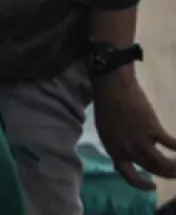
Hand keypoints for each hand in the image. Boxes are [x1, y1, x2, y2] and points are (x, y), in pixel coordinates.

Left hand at [93, 69, 175, 188]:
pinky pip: (171, 145)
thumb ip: (116, 150)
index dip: (142, 185)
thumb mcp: (105, 133)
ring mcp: (142, 141)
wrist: (112, 88)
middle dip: (165, 174)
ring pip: (163, 163)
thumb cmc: (107, 107)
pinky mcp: (153, 130)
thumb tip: (119, 165)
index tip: (153, 186)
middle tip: (174, 172)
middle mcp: (129, 150)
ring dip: (174, 167)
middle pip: (151, 169)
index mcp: (114, 151)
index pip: (129, 177)